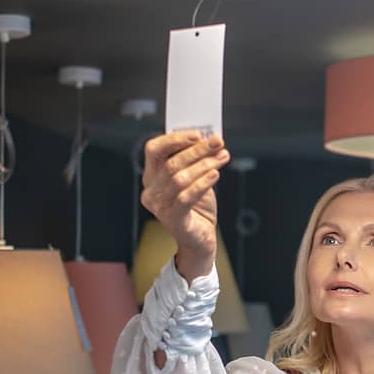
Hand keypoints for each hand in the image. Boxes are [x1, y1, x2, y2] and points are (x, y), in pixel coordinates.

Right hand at [140, 131, 227, 279]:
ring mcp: (160, 207)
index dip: (174, 139)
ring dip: (204, 164)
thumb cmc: (197, 207)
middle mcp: (151, 191)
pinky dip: (202, 183)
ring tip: (222, 157)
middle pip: (170, 163)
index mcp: (151, 177)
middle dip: (197, 149)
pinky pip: (186, 197)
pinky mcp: (174, 220)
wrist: (200, 240)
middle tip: (217, 142)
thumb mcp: (195, 179)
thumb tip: (208, 139)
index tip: (197, 133)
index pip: (153, 150)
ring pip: (179, 178)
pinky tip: (215, 174)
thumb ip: (195, 161)